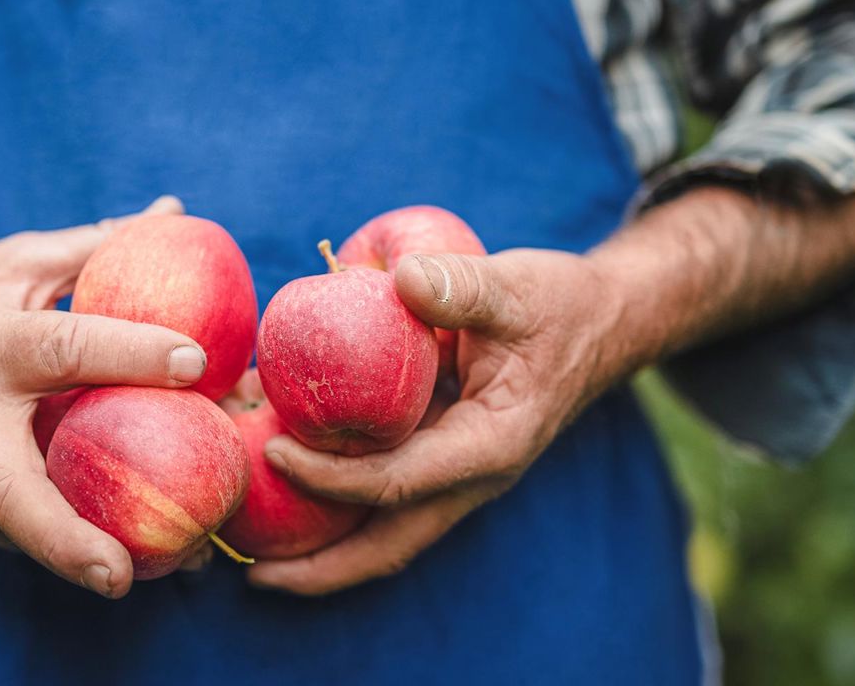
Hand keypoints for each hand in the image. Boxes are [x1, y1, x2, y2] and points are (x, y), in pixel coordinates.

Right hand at [0, 196, 207, 598]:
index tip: (195, 363)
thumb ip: (96, 247)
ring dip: (92, 555)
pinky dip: (79, 545)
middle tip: (120, 574)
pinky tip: (146, 557)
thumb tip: (175, 214)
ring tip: (181, 566)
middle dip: (61, 536)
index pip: (62, 348)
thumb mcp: (17, 264)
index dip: (129, 352)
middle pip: (6, 488)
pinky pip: (22, 534)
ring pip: (19, 530)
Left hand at [248, 248, 631, 594]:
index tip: (274, 451)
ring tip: (255, 546)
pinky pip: (383, 494)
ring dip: (323, 544)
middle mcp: (470, 477)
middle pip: (389, 547)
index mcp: (489, 447)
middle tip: (254, 578)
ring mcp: (455, 475)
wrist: (601, 323)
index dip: (331, 477)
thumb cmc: (558, 305)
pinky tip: (288, 473)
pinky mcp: (440, 459)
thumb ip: (464, 285)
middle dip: (321, 570)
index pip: (397, 482)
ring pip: (384, 531)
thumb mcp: (517, 287)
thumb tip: (402, 277)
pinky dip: (336, 494)